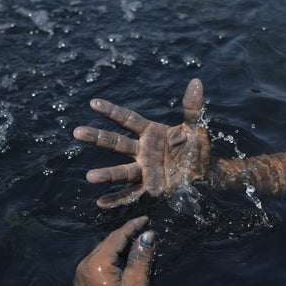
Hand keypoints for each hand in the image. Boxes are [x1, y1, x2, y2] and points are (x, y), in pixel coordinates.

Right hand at [74, 78, 210, 207]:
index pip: (128, 120)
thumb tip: (196, 82)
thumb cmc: (198, 149)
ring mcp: (145, 170)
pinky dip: (117, 199)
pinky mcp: (151, 188)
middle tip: (77, 133)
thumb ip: (193, 108)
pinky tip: (102, 203)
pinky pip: (132, 194)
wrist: (207, 173)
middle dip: (97, 138)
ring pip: (122, 172)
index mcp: (151, 133)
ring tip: (90, 177)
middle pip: (116, 144)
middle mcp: (143, 151)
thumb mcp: (197, 128)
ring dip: (106, 175)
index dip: (111, 112)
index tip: (94, 104)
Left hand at [74, 216, 154, 285]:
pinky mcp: (83, 279)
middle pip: (108, 242)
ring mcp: (81, 272)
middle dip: (126, 235)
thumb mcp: (136, 283)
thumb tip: (148, 234)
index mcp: (96, 263)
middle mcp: (84, 264)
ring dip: (119, 246)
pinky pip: (98, 260)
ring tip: (136, 243)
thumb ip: (141, 257)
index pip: (116, 237)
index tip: (145, 219)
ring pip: (103, 250)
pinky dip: (111, 256)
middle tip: (144, 230)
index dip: (132, 226)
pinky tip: (123, 259)